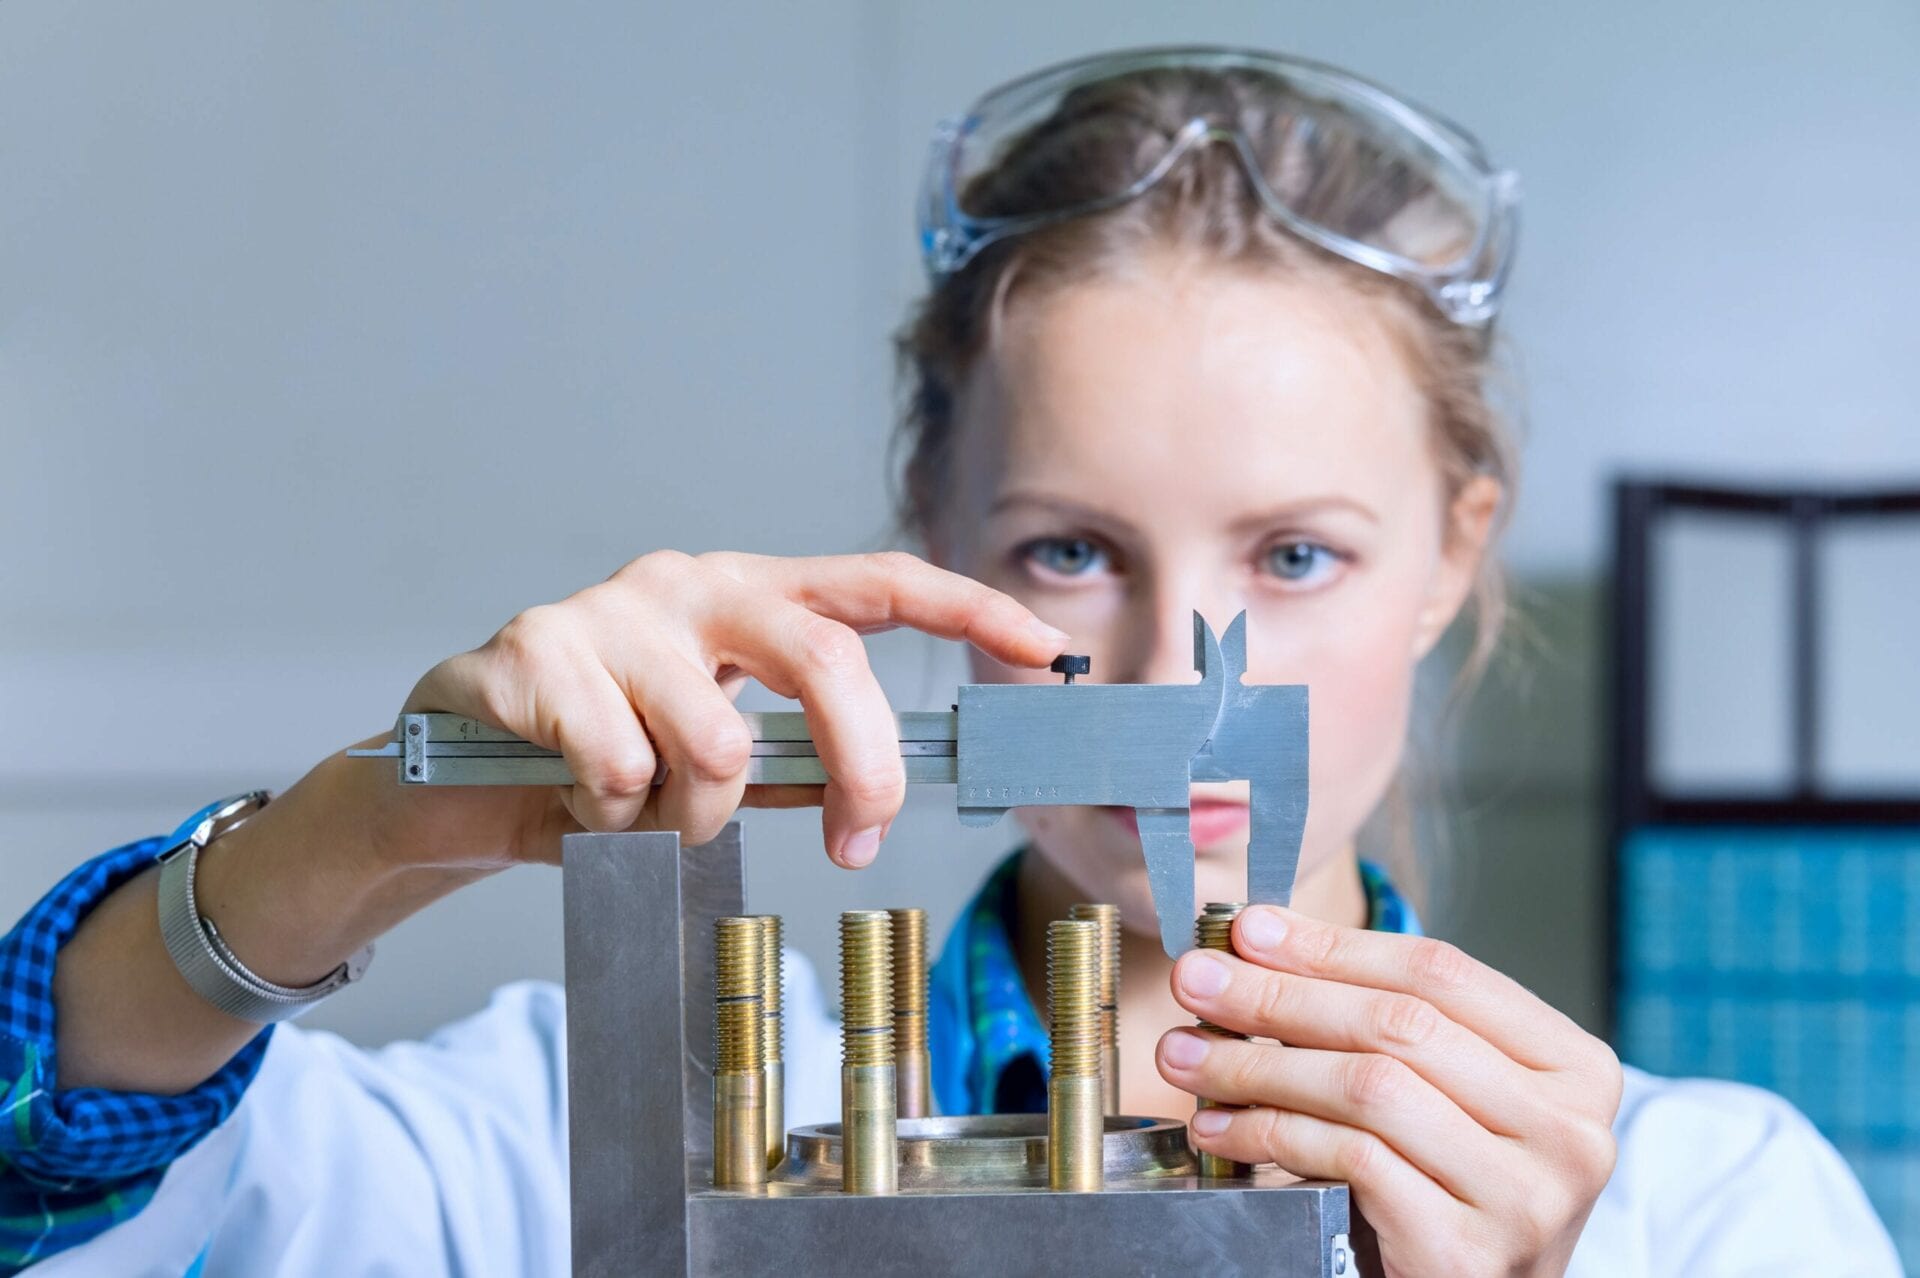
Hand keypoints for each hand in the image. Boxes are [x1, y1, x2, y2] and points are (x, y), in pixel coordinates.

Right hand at [376, 550, 1067, 870]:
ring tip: (641, 820)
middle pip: (823, 660)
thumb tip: (869, 796)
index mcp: (748, 596)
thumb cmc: (597, 763)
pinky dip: (611, 821)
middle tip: (855, 845)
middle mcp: (689, 583)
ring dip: (692, 821)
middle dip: (860, 770)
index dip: (967, 609)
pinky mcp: (536, 649)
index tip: (1044, 649)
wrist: (444, 775)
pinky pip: (622, 769)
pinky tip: (572, 803)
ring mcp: (611, 610)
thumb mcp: (707, 758)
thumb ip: (785, 760)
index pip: (876, 581)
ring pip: (717, 743)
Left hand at [1155, 905, 1621, 1276]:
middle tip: (1197, 982)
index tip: (1248, 931)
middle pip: (1400, 1025)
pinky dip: (1270, 1132)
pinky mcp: (1467, 1252)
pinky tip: (1223, 1126)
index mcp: (1573, 1066)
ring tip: (1188, 1057)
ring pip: (1369, 1088)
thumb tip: (1256, 943)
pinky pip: (1350, 1160)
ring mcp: (1526, 1197)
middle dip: (1279, 996)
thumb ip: (1375, 1020)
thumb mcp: (1438, 1093)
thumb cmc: (1449, 1188)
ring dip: (1258, 1065)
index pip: (1441, 972)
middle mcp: (1568, 1130)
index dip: (1334, 945)